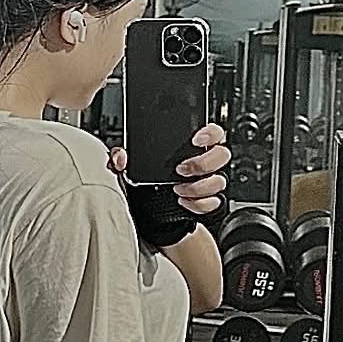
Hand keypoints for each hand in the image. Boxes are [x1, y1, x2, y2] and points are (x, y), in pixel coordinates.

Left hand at [110, 124, 229, 217]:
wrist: (150, 209)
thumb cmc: (146, 182)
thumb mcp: (133, 167)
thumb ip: (123, 158)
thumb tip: (120, 157)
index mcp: (193, 146)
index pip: (215, 132)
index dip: (211, 133)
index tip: (196, 139)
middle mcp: (204, 162)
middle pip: (222, 155)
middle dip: (203, 163)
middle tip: (181, 169)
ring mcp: (207, 181)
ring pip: (219, 180)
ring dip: (199, 186)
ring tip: (178, 189)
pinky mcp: (207, 200)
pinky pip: (213, 202)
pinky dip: (199, 204)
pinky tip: (183, 202)